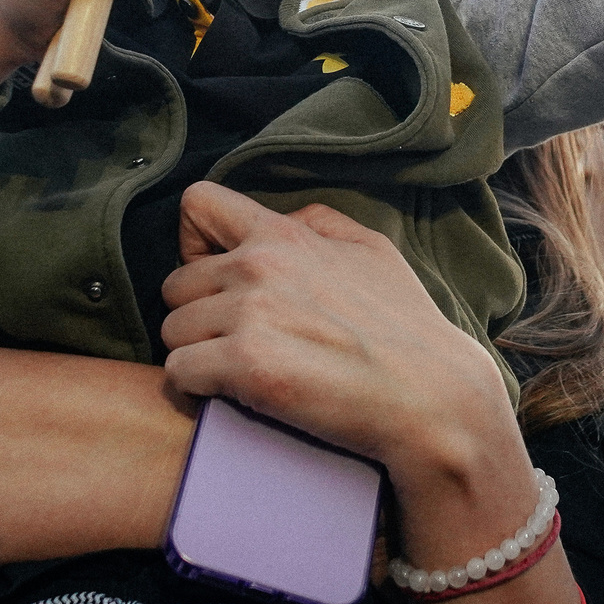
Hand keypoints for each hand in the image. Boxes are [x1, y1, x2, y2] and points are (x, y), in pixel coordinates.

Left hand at [163, 183, 581, 603]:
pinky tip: (233, 396)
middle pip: (173, 285)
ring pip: (172, 332)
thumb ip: (319, 225)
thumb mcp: (373, 250)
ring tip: (239, 373)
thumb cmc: (406, 330)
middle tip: (236, 342)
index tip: (216, 278)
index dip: (194, 243)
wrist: (431, 398)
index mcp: (285, 235)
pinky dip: (198, 389)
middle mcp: (260, 266)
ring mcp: (250, 316)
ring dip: (197, 353)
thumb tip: (279, 222)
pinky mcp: (246, 367)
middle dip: (197, 314)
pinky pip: (179, 373)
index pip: (196, 204)